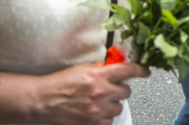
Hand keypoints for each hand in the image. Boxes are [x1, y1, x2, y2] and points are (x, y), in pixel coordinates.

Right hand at [34, 63, 149, 124]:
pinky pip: (109, 120)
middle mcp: (101, 92)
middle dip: (118, 90)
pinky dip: (104, 117)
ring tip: (98, 102)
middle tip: (107, 90)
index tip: (145, 71)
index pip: (128, 70)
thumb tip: (116, 69)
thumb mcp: (82, 69)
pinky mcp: (92, 124)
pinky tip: (94, 112)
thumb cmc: (59, 84)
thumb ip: (101, 69)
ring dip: (112, 104)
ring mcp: (97, 110)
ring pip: (119, 107)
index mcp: (98, 75)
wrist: (42, 101)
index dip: (140, 70)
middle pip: (126, 91)